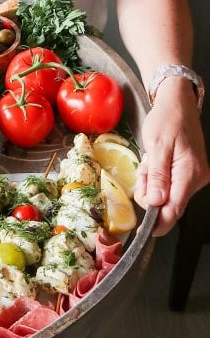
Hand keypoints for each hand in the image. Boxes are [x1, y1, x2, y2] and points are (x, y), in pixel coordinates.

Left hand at [134, 79, 209, 235]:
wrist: (177, 104)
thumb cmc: (166, 121)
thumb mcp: (157, 147)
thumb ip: (157, 176)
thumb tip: (157, 202)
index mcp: (190, 174)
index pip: (174, 209)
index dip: (157, 224)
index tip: (141, 233)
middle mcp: (196, 180)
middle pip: (167, 204)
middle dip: (149, 193)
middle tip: (144, 169)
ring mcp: (193, 177)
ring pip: (164, 195)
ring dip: (150, 183)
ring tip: (148, 161)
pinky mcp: (187, 173)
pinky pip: (167, 185)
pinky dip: (155, 178)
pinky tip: (153, 162)